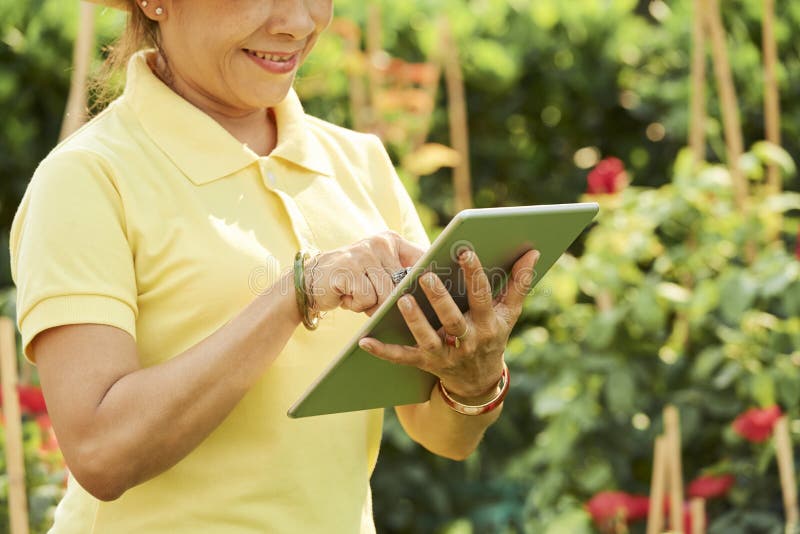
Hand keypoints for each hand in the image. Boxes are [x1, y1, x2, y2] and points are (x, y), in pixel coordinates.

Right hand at [306, 231, 425, 316]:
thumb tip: (433, 292)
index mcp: (391, 240)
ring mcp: (363, 254)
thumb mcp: (380, 272)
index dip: (430, 277)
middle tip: (372, 298)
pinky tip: (346, 295)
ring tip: (357, 294)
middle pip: (403, 284)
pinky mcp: (348, 269)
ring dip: (372, 304)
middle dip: (390, 301)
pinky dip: (356, 305)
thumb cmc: (353, 281)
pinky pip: (366, 299)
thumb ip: (403, 275)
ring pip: (385, 294)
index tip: (435, 289)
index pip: (422, 258)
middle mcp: (379, 243)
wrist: (311, 281)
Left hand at [358, 248, 540, 398]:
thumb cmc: (493, 335)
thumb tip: (533, 251)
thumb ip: (520, 282)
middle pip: (453, 320)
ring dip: (415, 321)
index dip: (474, 274)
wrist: (479, 382)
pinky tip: (365, 341)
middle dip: (440, 300)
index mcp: (488, 323)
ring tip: (402, 299)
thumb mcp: (510, 313)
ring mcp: (446, 355)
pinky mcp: (426, 364)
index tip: (464, 251)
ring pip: (428, 339)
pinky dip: (383, 352)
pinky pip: (403, 358)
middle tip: (426, 276)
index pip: (482, 296)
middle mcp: (467, 341)